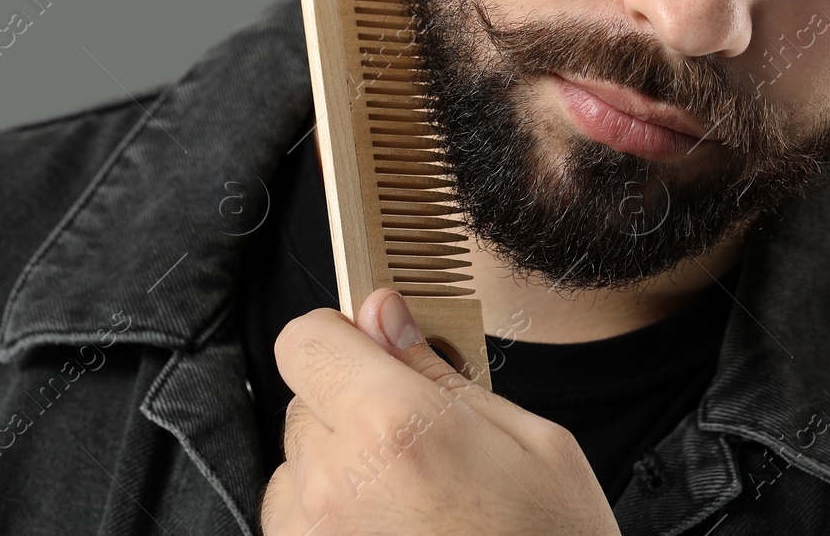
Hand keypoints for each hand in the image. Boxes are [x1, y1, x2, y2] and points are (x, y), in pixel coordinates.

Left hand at [259, 288, 620, 534]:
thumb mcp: (532, 443)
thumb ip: (442, 372)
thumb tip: (387, 316)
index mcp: (392, 427)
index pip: (305, 340)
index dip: (340, 338)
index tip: (368, 347)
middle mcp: (335, 482)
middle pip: (306, 401)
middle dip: (354, 407)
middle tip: (419, 440)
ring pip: (297, 465)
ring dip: (339, 468)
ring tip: (411, 501)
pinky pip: (297, 521)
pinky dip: (331, 519)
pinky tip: (393, 533)